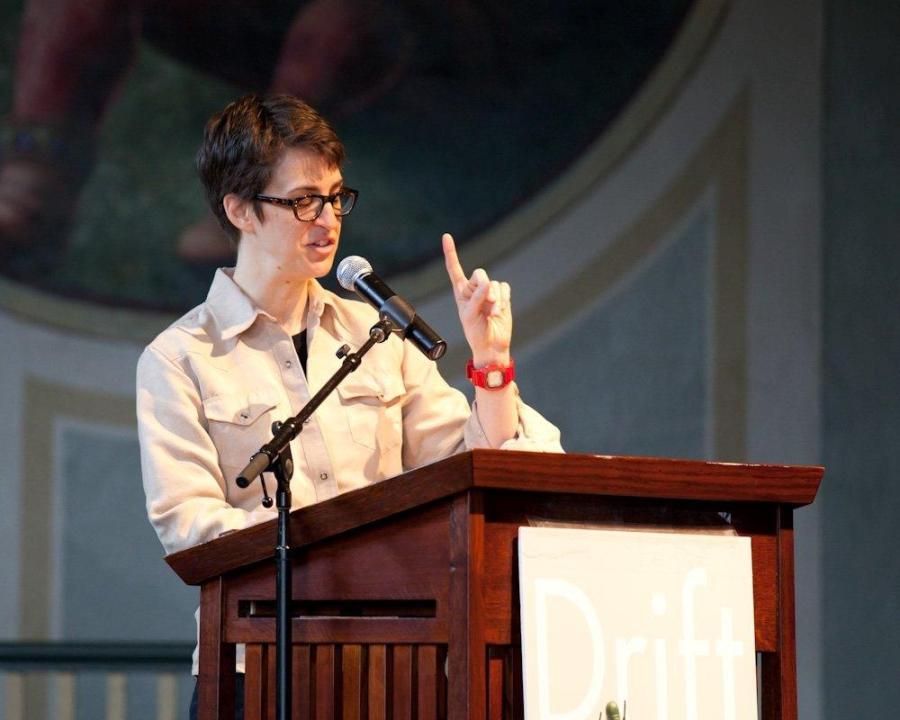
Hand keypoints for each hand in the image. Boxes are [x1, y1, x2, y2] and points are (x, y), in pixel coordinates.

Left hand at [442, 233, 511, 364]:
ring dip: (495, 299)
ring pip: (494, 284)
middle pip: (480, 274)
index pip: (454, 269)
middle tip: (487, 302)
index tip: (446, 237)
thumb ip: (477, 298)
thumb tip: (488, 284)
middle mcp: (474, 289)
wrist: (492, 344)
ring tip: (492, 313)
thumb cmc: (476, 332)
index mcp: (461, 292)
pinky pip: (505, 289)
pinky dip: (504, 300)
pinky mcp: (502, 296)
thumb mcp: (470, 316)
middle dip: (485, 287)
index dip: (451, 253)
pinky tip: (499, 311)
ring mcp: (489, 292)